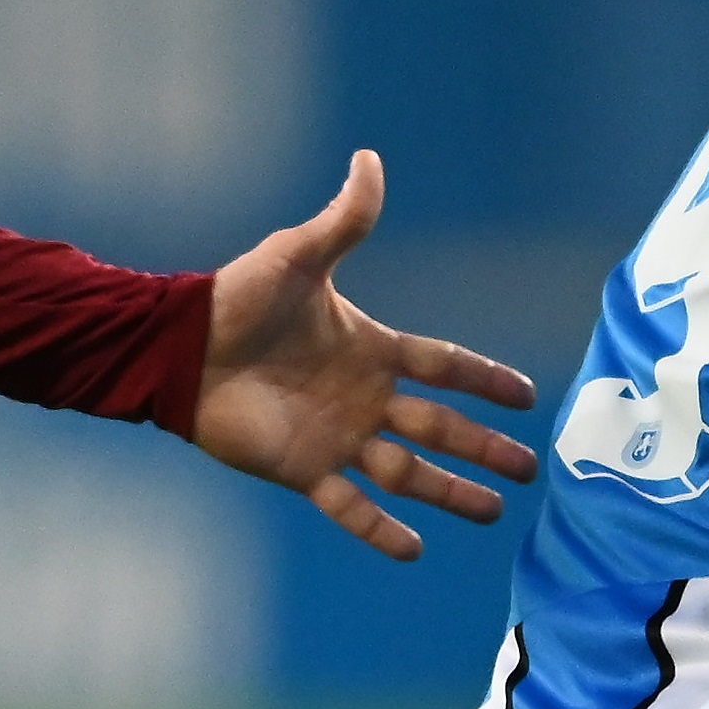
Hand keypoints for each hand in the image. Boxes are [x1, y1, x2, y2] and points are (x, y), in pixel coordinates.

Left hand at [192, 150, 539, 560]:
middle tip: (528, 469)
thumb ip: (342, 220)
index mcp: (371, 349)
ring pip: (407, 471)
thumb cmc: (236, 299)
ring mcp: (337, 437)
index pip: (443, 366)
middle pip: (439, 427)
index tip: (526, 396)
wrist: (181, 350)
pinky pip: (350, 505)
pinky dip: (379, 528)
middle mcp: (363, 398)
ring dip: (450, 492)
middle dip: (485, 447)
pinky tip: (415, 549)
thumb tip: (369, 159)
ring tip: (492, 512)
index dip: (484, 379)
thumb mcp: (297, 256)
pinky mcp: (303, 469)